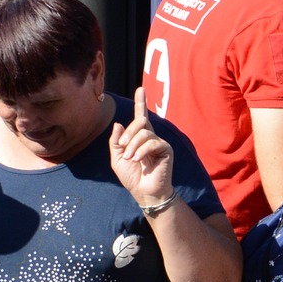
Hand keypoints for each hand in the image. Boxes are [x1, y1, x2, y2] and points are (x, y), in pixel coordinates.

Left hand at [109, 86, 175, 204]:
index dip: (141, 102)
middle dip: (128, 133)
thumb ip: (116, 141)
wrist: (144, 192)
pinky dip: (141, 150)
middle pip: (140, 122)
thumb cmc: (132, 177)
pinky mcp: (166, 150)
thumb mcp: (117, 158)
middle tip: (123, 146)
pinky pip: (153, 142)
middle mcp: (151, 137)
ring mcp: (160, 143)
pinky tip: (137, 159)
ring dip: (133, 145)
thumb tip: (119, 123)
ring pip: (144, 132)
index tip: (141, 89)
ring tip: (129, 158)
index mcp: (140, 138)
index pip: (141, 117)